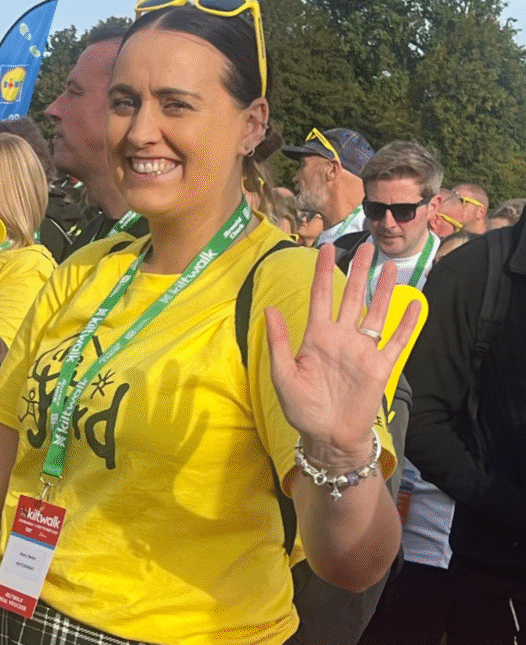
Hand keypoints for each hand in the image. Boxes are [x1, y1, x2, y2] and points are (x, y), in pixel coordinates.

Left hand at [265, 243, 420, 465]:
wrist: (327, 437)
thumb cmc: (302, 408)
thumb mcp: (282, 374)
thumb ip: (278, 342)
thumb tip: (269, 308)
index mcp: (316, 337)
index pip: (320, 296)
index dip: (323, 272)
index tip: (325, 247)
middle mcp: (341, 338)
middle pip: (351, 296)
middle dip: (358, 271)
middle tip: (367, 245)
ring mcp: (363, 350)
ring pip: (376, 312)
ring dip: (383, 289)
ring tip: (390, 265)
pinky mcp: (380, 366)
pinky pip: (397, 340)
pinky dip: (407, 323)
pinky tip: (414, 303)